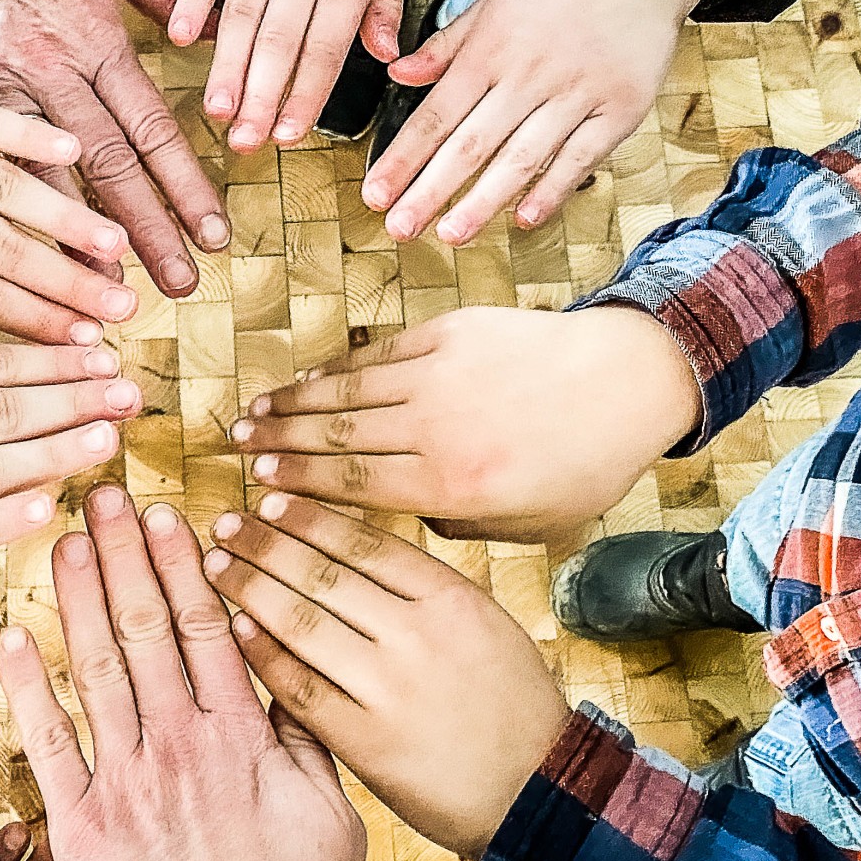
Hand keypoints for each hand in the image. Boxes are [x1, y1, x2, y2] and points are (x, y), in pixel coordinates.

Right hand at [0, 0, 229, 298]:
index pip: (151, 128)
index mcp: (91, 34)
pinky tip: (10, 251)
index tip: (213, 233)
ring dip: (72, 238)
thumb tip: (210, 31)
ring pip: (38, 177)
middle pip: (108, 167)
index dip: (186, 186)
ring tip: (102, 293)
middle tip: (178, 284)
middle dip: (147, 232)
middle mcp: (45, 67)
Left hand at [0, 486, 365, 860]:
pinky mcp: (81, 830)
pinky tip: (12, 635)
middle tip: (102, 494)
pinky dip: (26, 688)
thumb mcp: (331, 815)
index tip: (163, 512)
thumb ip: (303, 738)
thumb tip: (286, 670)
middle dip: (123, 555)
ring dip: (78, 597)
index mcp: (242, 737)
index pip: (204, 626)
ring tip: (64, 537)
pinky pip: (46, 746)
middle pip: (145, 628)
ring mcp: (126, 784)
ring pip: (96, 668)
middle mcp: (179, 745)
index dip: (179, 564)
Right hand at [170, 0, 415, 150]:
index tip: (290, 137)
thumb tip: (387, 58)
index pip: (328, 45)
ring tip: (217, 110)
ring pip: (241, 11)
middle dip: (262, 99)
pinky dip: (193, 1)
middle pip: (279, 39)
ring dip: (228, 67)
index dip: (307, 95)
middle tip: (246, 145)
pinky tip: (180, 39)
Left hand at [206, 496, 568, 857]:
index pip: (365, 541)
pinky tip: (236, 628)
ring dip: (252, 588)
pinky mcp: (367, 741)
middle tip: (226, 524)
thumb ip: (426, 588)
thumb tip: (354, 543)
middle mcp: (420, 635)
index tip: (269, 501)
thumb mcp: (486, 625)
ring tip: (218, 566)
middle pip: (324, 573)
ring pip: (303, 622)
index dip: (309, 518)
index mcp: (452, 597)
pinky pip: (299, 687)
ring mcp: (391, 689)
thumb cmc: (510, 706)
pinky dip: (263, 654)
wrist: (537, 793)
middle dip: (265, 543)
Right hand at [230, 305, 699, 539]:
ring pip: (346, 390)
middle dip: (277, 443)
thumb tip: (394, 514)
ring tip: (252, 414)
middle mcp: (439, 427)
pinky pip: (378, 354)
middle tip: (233, 449)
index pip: (353, 485)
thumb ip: (454, 528)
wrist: (627, 380)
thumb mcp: (526, 526)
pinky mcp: (450, 332)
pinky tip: (309, 380)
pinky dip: (338, 369)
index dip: (297, 484)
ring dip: (292, 403)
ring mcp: (441, 373)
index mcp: (455, 485)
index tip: (258, 485)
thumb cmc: (583, 465)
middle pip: (335, 436)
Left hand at [366, 0, 720, 243]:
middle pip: (471, 144)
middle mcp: (529, 73)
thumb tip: (397, 73)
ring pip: (521, 158)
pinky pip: (580, 157)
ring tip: (450, 235)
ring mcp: (577, 93)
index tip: (375, 193)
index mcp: (492, 47)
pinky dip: (551, 190)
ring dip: (482, 201)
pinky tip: (523, 218)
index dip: (404, 158)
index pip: (436, 114)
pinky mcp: (620, 107)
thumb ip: (447, 42)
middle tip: (399, 228)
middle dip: (430, 191)